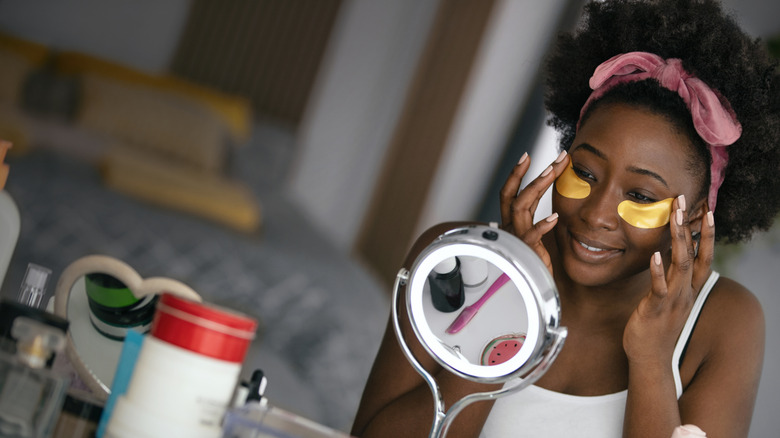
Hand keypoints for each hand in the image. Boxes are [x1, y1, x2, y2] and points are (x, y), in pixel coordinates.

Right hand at [499, 150, 569, 273]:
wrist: (533, 287)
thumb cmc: (536, 260)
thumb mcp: (535, 233)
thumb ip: (536, 216)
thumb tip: (550, 199)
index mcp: (512, 221)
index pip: (510, 192)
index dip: (516, 173)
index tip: (527, 155)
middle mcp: (510, 227)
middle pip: (514, 194)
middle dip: (531, 174)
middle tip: (555, 160)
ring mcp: (516, 238)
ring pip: (520, 206)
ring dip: (536, 187)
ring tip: (552, 173)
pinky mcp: (525, 251)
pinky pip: (530, 236)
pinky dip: (541, 225)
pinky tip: (554, 217)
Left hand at [623, 195, 715, 364]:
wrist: (650, 358)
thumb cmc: (656, 327)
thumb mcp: (668, 299)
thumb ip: (671, 280)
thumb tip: (668, 258)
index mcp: (689, 290)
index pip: (704, 257)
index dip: (707, 235)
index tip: (708, 211)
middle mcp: (685, 293)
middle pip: (694, 256)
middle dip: (691, 227)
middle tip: (685, 202)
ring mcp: (672, 301)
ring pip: (680, 266)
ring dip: (678, 240)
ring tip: (675, 218)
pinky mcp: (656, 310)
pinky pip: (659, 288)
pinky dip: (658, 271)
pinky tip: (655, 255)